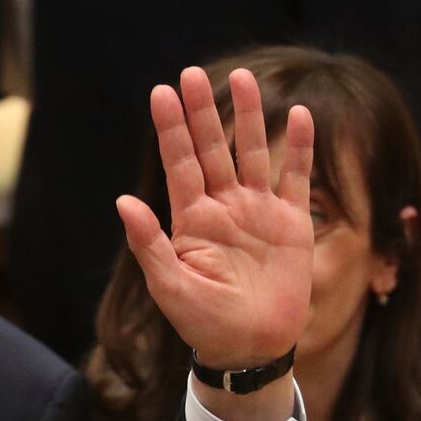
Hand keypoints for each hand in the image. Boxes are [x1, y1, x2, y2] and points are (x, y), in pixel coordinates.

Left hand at [117, 67, 313, 396]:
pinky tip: (298, 116)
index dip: (171, 129)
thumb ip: (148, 243)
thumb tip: (122, 201)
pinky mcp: (291, 223)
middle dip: (201, 112)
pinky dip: (298, 148)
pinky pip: (296, 177)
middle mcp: (223, 208)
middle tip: (192, 73)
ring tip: (243, 78)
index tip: (161, 92)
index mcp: (190, 220)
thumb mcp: (169, 285)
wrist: (248, 347)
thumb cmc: (202, 322)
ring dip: (248, 117)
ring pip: (252, 153)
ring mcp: (258, 212)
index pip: (179, 163)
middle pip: (212, 148)